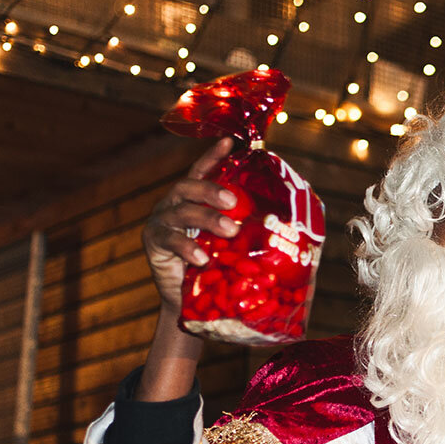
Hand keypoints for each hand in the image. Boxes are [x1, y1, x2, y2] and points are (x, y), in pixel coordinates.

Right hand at [142, 138, 239, 312]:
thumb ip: (247, 229)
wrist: (189, 301)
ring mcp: (161, 221)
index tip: (230, 142)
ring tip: (229, 230)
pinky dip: (187, 247)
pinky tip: (202, 258)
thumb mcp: (231, 244)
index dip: (213, 156)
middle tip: (234, 202)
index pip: (201, 171)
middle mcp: (174, 204)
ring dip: (207, 219)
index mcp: (194, 199)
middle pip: (188, 187)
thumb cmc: (215, 267)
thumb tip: (291, 224)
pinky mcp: (153, 241)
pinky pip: (169, 239)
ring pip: (182, 212)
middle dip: (211, 191)